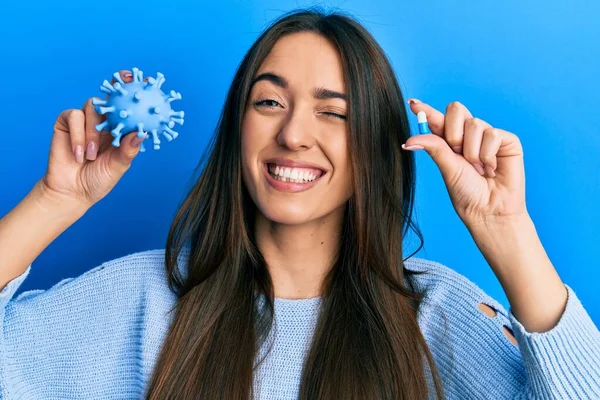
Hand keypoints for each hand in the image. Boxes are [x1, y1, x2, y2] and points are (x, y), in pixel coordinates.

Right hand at [41, 69, 146, 207]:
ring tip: (93, 156)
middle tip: (125, 77)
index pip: (128, 106)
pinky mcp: (66, 123)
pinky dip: (78, 136)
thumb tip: (143, 132)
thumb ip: (128, 149)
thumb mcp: (119, 165)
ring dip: (93, 133)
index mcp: (118, 129)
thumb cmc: (98, 179)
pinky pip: (74, 117)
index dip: (136, 92)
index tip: (148, 81)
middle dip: (117, 83)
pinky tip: (80, 153)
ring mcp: (83, 121)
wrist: (72, 191)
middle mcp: (102, 122)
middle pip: (109, 95)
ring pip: (92, 107)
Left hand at [403, 99, 526, 228]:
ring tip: (479, 169)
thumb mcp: (447, 168)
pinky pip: (492, 133)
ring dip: (472, 152)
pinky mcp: (507, 140)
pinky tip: (492, 169)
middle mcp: (468, 135)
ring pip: (474, 124)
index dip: (426, 110)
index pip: (437, 119)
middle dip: (453, 134)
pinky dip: (488, 155)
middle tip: (458, 155)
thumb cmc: (467, 193)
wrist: (489, 211)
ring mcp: (488, 136)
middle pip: (456, 109)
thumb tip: (409, 140)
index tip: (413, 104)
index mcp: (449, 141)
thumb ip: (433, 147)